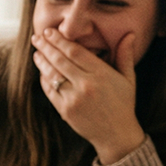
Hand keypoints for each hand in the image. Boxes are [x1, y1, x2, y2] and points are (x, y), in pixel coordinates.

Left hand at [31, 28, 145, 163]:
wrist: (116, 134)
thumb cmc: (123, 104)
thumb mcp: (128, 79)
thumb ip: (125, 55)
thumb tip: (129, 34)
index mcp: (102, 75)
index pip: (75, 52)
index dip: (60, 40)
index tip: (50, 31)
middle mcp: (85, 86)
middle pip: (60, 61)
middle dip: (46, 47)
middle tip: (37, 37)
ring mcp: (73, 99)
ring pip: (52, 75)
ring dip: (42, 62)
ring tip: (36, 51)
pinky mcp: (64, 110)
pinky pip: (50, 91)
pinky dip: (44, 79)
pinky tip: (42, 70)